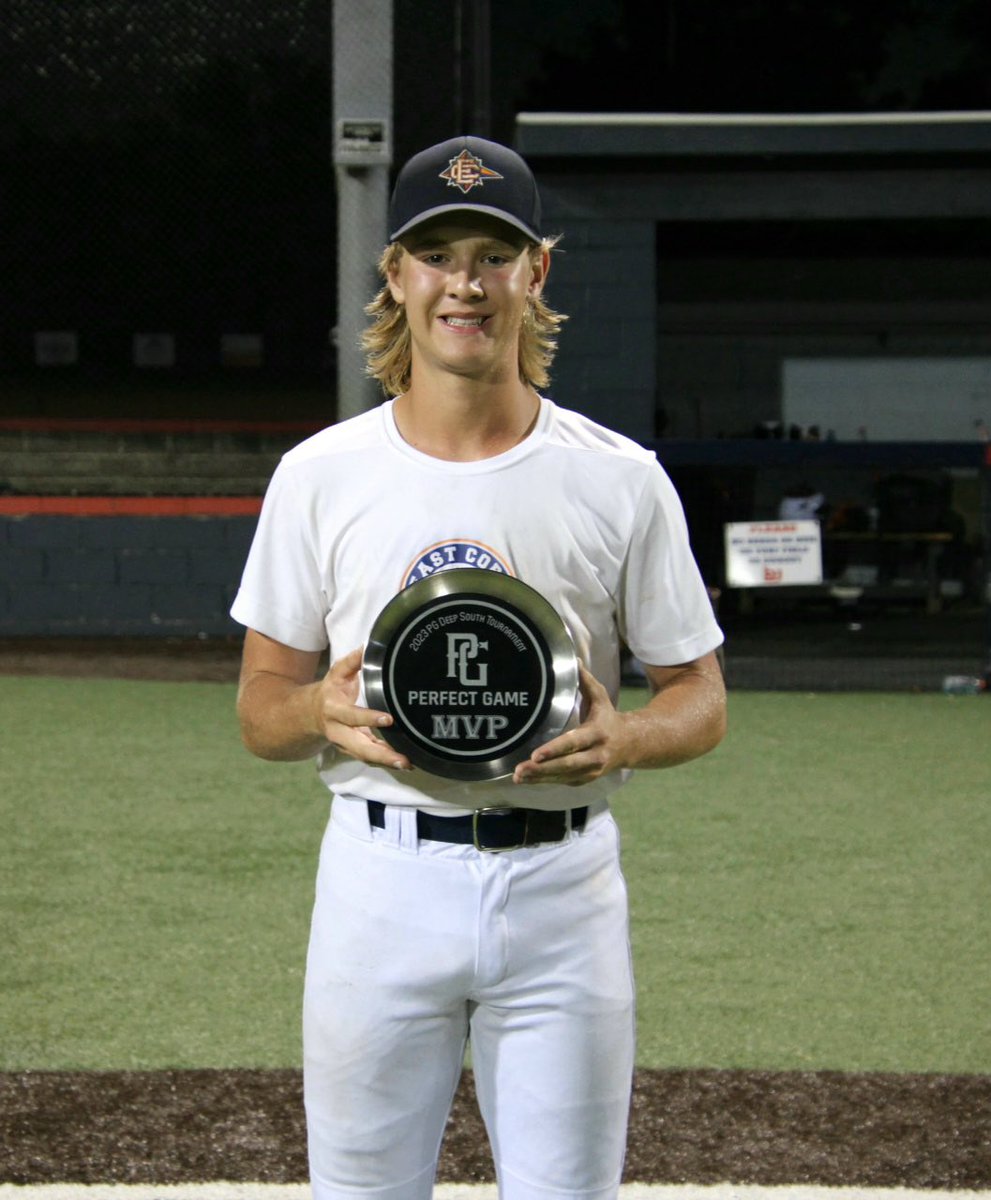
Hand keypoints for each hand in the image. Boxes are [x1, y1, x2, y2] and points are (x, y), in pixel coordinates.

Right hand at [314, 647, 411, 771]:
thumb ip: (351, 662)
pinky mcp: (353, 751)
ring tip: (408, 764)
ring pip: (365, 757)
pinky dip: (386, 762)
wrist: (309, 715)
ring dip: (386, 762)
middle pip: (359, 747)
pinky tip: (405, 764)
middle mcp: (338, 731)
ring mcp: (345, 744)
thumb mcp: (336, 674)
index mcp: (334, 710)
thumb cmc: (331, 690)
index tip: (389, 720)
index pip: (352, 716)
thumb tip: (367, 647)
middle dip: (380, 754)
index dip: (368, 719)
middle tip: (403, 759)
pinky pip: (369, 758)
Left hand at [512, 664, 625, 786]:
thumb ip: (586, 680)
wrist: (630, 745)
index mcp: (597, 733)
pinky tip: (527, 779)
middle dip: (543, 769)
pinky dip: (545, 782)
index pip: (574, 743)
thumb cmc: (608, 717)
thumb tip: (572, 658)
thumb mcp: (601, 697)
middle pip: (567, 765)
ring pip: (563, 777)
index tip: (535, 754)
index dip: (554, 750)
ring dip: (539, 778)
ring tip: (518, 777)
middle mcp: (596, 755)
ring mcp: (591, 771)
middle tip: (521, 770)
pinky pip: (563, 782)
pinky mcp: (585, 780)